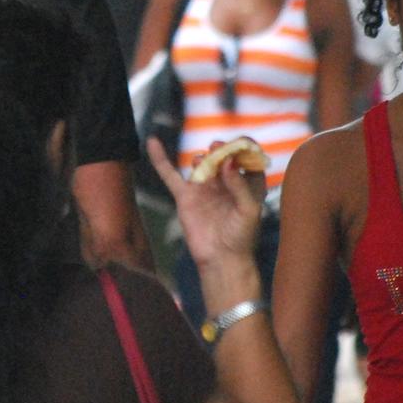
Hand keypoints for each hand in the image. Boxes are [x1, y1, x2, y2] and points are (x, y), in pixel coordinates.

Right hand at [144, 139, 261, 273]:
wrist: (221, 260)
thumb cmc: (241, 237)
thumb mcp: (249, 210)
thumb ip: (240, 185)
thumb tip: (227, 161)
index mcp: (246, 183)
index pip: (246, 157)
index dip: (243, 147)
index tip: (240, 145)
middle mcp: (225, 182)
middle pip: (222, 155)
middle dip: (221, 149)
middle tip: (218, 148)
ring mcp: (203, 187)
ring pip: (201, 162)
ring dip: (203, 158)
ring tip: (205, 164)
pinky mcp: (185, 195)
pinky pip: (170, 174)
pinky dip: (160, 159)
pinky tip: (153, 142)